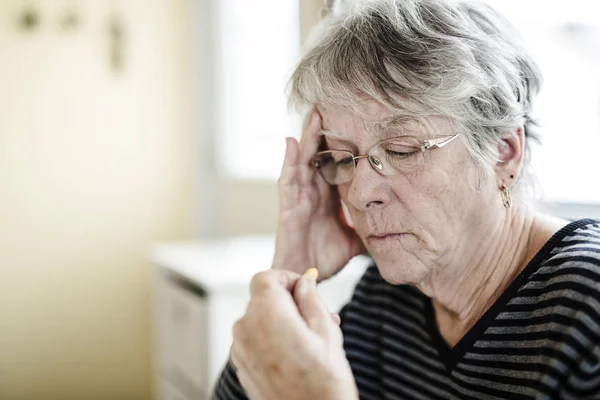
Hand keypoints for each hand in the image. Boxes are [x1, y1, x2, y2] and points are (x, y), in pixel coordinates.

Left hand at [230, 269, 357, 399]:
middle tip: (318, 316)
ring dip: (281, 322)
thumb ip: (311, 298)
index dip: (287, 278)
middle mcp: (245, 329)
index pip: (265, 277)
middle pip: (262, 299)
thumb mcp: (326, 330)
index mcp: (265, 314)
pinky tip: (297, 355)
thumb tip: (304, 282)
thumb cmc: (324, 382)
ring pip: (259, 321)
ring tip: (311, 339)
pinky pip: (255, 341)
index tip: (305, 288)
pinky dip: (272, 340)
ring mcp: (240, 350)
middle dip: (288, 302)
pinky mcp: (242, 368)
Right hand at [273, 108, 364, 279]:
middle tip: (331, 103)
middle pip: (318, 154)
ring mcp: (298, 198)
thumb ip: (368, 225)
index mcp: (327, 196)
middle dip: (323, 130)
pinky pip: (288, 180)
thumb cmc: (325, 257)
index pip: (335, 162)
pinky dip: (289, 160)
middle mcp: (312, 192)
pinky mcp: (288, 208)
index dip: (341, 142)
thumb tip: (394, 221)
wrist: (305, 277)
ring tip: (313, 113)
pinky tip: (292, 142)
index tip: (353, 118)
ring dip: (307, 137)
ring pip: (303, 160)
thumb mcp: (355, 237)